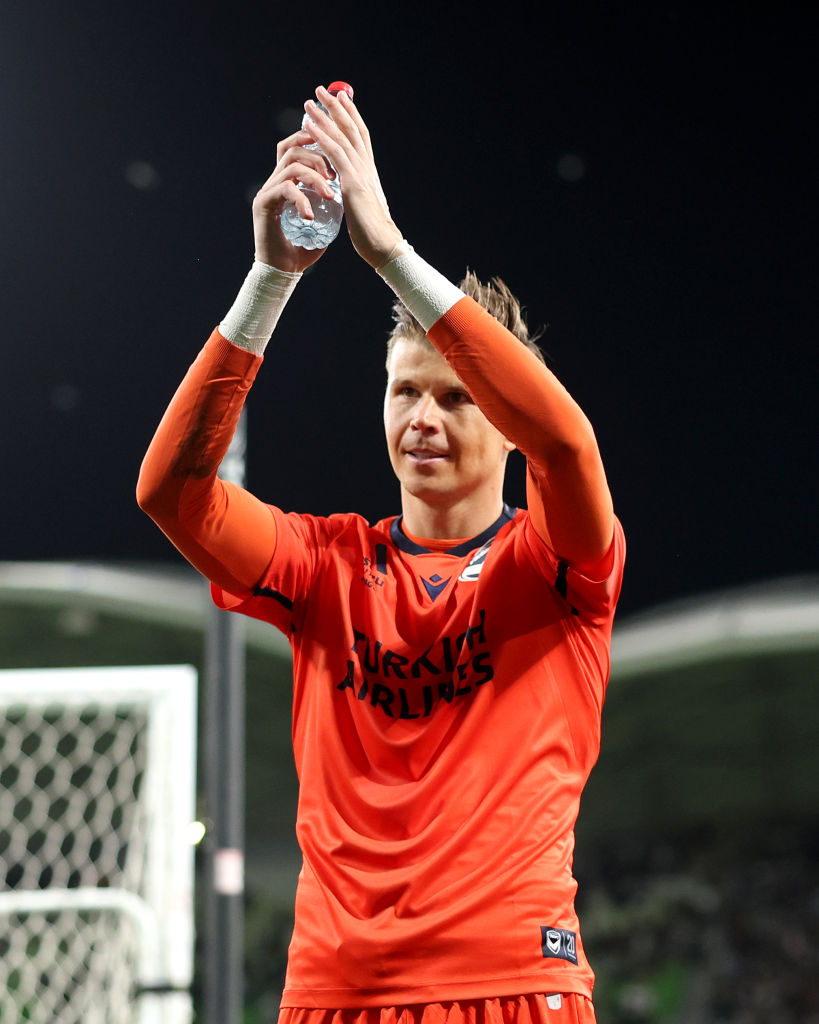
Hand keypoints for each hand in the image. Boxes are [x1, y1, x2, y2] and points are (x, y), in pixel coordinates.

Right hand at [251, 128, 337, 272]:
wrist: (283, 272)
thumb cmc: (302, 251)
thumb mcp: (322, 224)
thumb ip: (329, 207)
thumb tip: (348, 197)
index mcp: (285, 183)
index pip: (292, 149)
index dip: (309, 142)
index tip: (331, 153)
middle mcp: (273, 183)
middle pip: (292, 150)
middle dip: (317, 158)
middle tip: (334, 178)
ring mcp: (266, 192)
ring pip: (290, 166)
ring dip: (314, 177)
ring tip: (329, 196)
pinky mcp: (263, 204)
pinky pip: (284, 189)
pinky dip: (301, 198)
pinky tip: (310, 215)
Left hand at [302, 86, 403, 267]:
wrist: (383, 246)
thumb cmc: (373, 234)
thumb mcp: (363, 207)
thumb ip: (356, 194)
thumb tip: (350, 192)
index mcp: (369, 173)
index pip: (360, 137)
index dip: (351, 117)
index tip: (342, 101)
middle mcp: (367, 167)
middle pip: (352, 129)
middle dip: (338, 108)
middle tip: (324, 90)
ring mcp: (361, 173)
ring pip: (342, 136)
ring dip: (324, 117)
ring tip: (309, 102)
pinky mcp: (352, 183)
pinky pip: (334, 153)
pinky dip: (321, 136)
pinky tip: (309, 126)